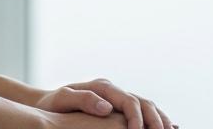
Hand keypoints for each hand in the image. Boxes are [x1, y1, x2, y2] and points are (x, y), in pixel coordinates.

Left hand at [53, 78, 175, 128]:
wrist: (48, 102)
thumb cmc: (53, 103)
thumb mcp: (63, 99)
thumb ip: (84, 99)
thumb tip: (107, 107)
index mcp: (103, 87)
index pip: (129, 102)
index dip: (138, 119)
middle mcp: (113, 90)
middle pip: (144, 102)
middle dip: (156, 120)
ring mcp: (117, 98)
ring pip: (147, 106)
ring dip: (160, 119)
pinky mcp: (117, 107)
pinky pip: (140, 111)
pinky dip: (154, 119)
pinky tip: (164, 128)